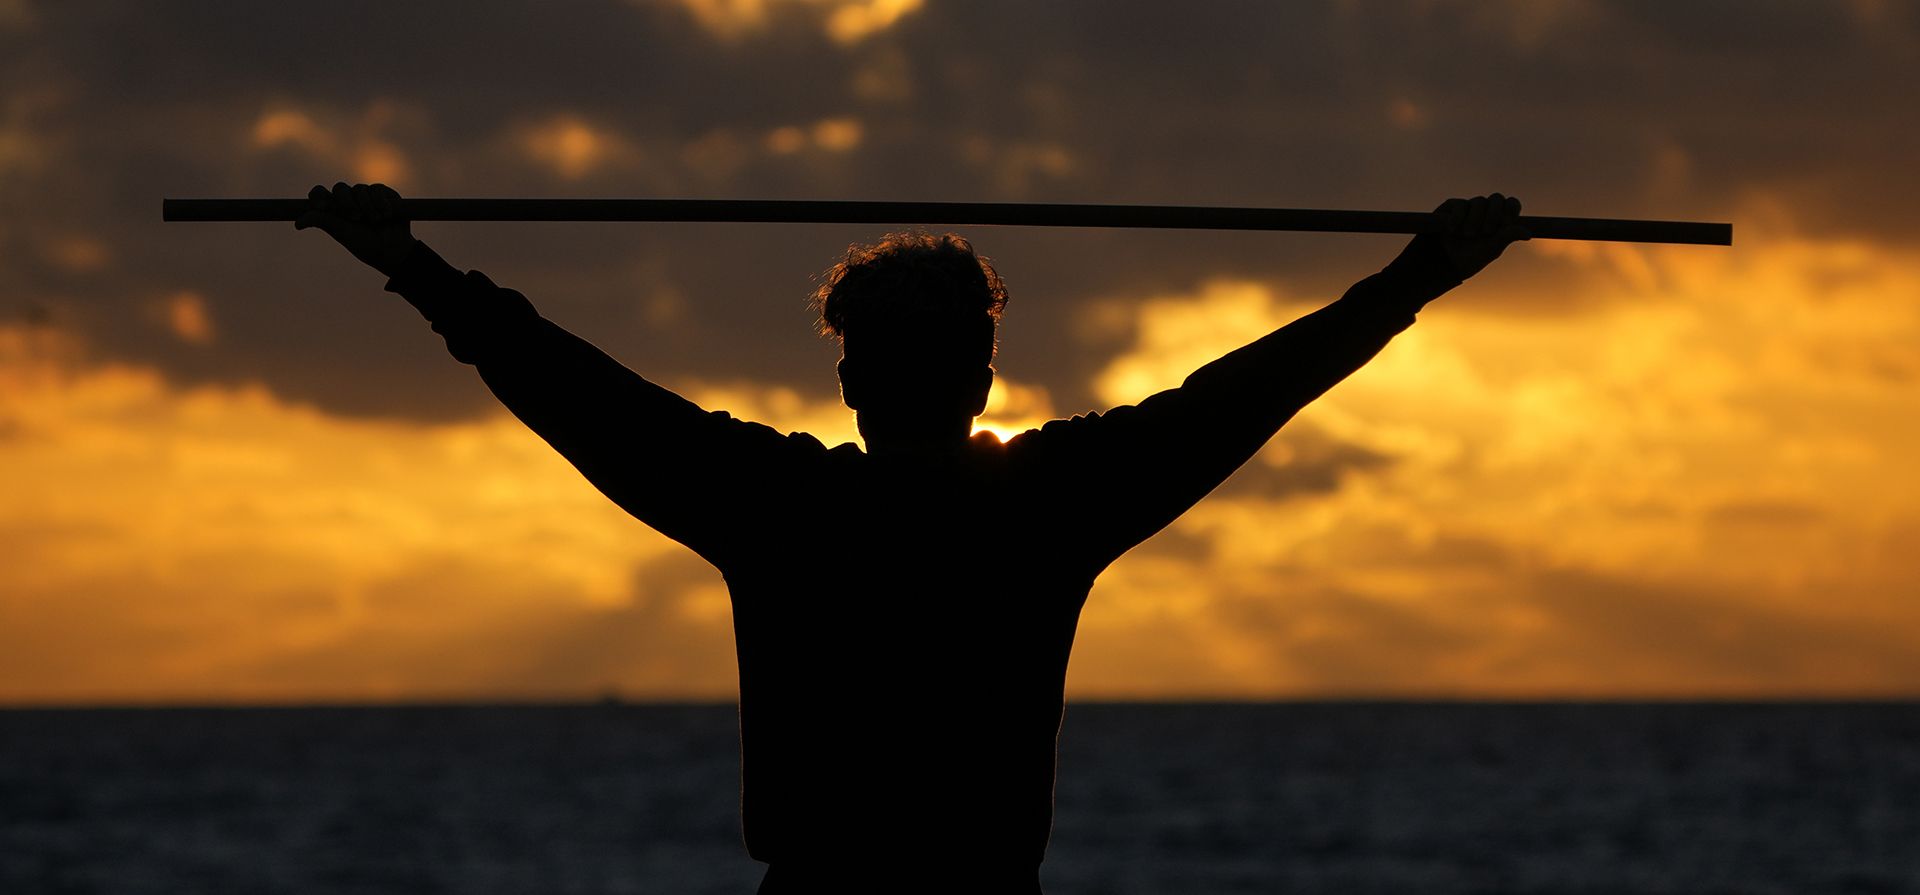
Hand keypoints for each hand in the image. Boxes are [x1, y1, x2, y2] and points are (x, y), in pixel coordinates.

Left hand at [295, 182, 415, 278]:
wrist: (394, 250)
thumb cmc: (366, 245)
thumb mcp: (341, 233)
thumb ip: (322, 221)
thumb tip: (297, 223)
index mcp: (335, 210)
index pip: (319, 194)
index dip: (319, 196)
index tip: (324, 206)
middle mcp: (349, 201)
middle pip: (339, 188)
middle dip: (346, 201)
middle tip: (355, 217)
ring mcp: (366, 197)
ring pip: (359, 189)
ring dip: (367, 206)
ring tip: (376, 221)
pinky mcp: (384, 194)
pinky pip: (377, 189)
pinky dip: (380, 202)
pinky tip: (386, 215)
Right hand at [1430, 193, 1528, 280]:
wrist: (1442, 264)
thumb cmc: (1469, 259)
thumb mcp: (1491, 249)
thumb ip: (1507, 236)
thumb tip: (1528, 233)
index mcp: (1498, 221)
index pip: (1511, 204)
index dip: (1511, 208)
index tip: (1506, 221)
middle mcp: (1484, 212)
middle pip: (1497, 198)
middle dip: (1494, 214)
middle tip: (1486, 231)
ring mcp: (1468, 208)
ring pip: (1479, 201)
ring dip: (1475, 220)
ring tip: (1467, 235)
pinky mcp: (1451, 207)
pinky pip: (1460, 204)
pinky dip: (1458, 217)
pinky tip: (1453, 230)